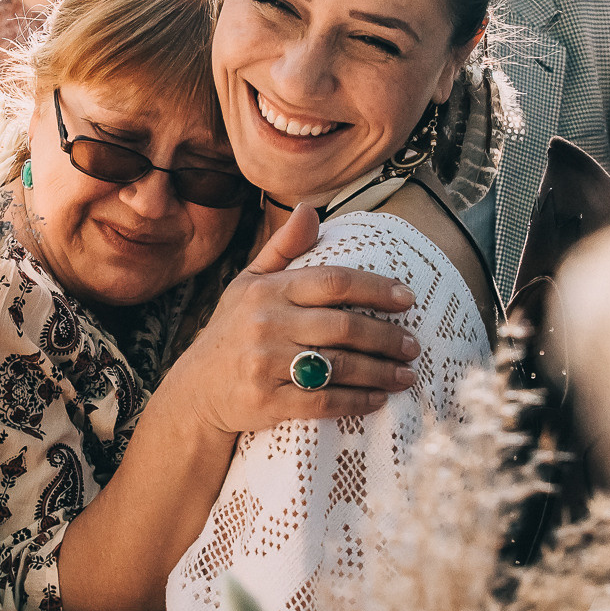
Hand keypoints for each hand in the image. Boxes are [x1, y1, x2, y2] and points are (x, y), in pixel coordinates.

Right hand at [176, 205, 420, 431]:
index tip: (408, 299)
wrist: (197, 391)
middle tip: (413, 345)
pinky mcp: (267, 401)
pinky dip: (356, 401)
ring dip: (380, 372)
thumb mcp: (249, 283)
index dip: (376, 288)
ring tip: (406, 374)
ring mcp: (266, 364)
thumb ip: (283, 248)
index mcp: (268, 290)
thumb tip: (310, 208)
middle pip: (343, 326)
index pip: (333, 282)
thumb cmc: (232, 331)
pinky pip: (323, 401)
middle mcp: (267, 324)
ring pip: (338, 366)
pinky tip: (379, 400)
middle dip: (386, 337)